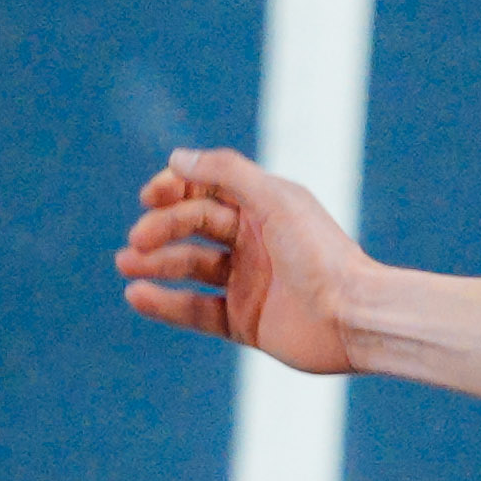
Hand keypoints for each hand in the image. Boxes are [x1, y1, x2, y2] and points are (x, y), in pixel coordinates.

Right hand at [117, 144, 362, 371]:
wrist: (354, 318)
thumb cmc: (321, 255)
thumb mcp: (274, 199)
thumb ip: (226, 172)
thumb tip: (176, 158)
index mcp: (263, 208)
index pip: (205, 189)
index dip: (173, 189)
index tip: (149, 196)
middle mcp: (254, 243)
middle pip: (192, 227)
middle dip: (160, 230)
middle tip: (136, 243)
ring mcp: (249, 283)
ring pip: (189, 267)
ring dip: (155, 265)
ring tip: (126, 266)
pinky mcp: (246, 322)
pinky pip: (196, 311)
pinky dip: (166, 304)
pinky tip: (137, 296)